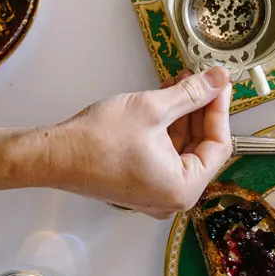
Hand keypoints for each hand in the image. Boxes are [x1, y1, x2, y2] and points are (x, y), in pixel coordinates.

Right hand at [0, 67, 232, 217]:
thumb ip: (193, 93)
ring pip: (182, 146)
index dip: (219, 109)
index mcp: (183, 187)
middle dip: (201, 109)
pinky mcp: (140, 181)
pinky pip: (165, 152)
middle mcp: (172, 196)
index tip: (220, 84)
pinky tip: (167, 97)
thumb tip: (218, 79)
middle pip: (201, 146)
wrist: (54, 154)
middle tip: (204, 79)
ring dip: (184, 113)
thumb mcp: (153, 107)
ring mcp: (155, 191)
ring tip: (183, 82)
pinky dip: (168, 125)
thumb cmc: (97, 140)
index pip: (218, 145)